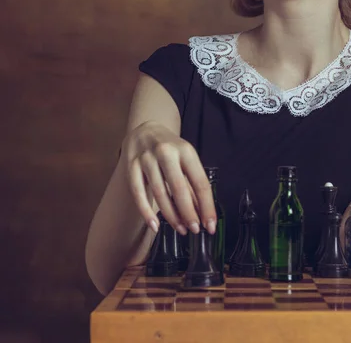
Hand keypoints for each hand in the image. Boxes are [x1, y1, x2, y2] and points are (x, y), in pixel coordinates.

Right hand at [122, 120, 215, 235]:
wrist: (145, 129)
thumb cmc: (171, 149)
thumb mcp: (186, 159)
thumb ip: (192, 183)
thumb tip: (202, 212)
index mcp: (186, 151)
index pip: (200, 182)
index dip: (206, 206)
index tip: (210, 224)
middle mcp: (167, 153)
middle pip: (179, 188)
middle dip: (188, 213)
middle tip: (195, 229)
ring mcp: (147, 159)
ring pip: (159, 193)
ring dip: (171, 215)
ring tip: (180, 229)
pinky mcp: (131, 165)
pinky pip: (138, 193)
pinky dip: (146, 212)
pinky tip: (154, 225)